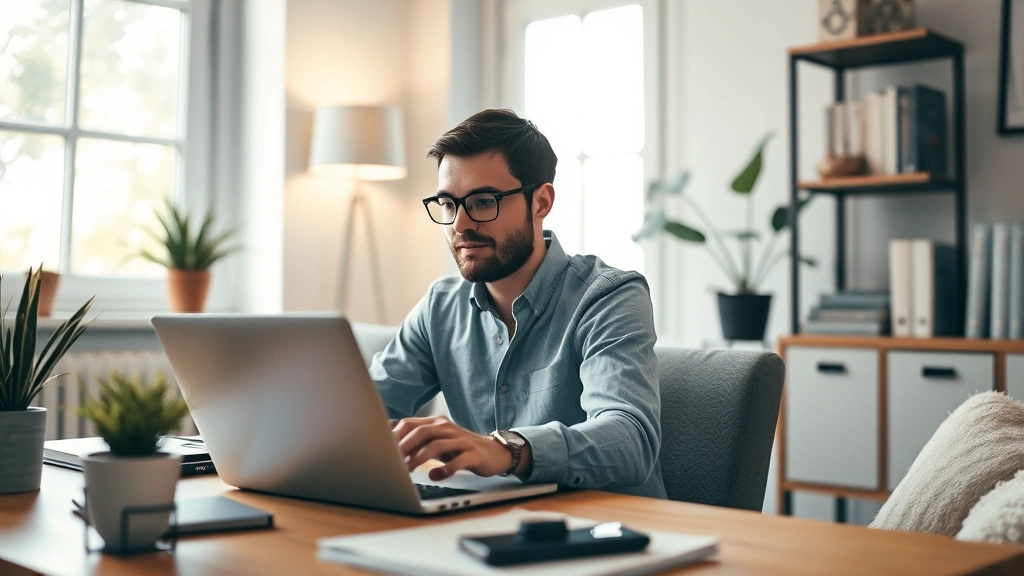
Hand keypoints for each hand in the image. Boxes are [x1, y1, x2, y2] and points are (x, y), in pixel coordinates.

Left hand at [391, 415, 511, 480]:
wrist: (494, 452)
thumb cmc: (461, 448)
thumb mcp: (438, 441)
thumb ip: (418, 439)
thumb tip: (390, 438)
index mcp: (437, 424)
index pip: (410, 424)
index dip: (395, 436)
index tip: (382, 450)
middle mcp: (448, 428)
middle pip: (422, 432)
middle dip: (404, 446)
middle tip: (393, 461)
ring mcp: (461, 440)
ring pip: (437, 445)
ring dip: (420, 458)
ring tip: (409, 470)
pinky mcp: (474, 454)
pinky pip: (459, 460)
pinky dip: (446, 469)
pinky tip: (436, 476)